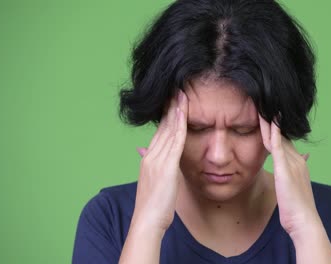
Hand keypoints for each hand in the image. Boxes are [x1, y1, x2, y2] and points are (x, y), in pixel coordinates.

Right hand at [131, 90, 187, 231]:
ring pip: (169, 130)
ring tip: (182, 93)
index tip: (173, 102)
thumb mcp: (155, 184)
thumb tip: (155, 160)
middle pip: (163, 126)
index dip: (166, 116)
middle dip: (170, 107)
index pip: (159, 132)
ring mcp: (157, 160)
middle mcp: (151, 155)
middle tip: (177, 90)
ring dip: (176, 110)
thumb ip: (157, 169)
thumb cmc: (154, 207)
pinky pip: (175, 141)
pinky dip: (180, 124)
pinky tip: (184, 112)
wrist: (147, 221)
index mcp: (149, 159)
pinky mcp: (166, 166)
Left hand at [259, 115, 319, 236]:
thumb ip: (292, 178)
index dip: (277, 130)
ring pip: (278, 137)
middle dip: (273, 122)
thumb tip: (292, 172)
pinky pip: (277, 145)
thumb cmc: (298, 209)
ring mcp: (291, 163)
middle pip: (282, 136)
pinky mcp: (284, 168)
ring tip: (263, 107)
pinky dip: (274, 132)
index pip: (285, 142)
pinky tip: (269, 121)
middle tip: (264, 106)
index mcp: (298, 164)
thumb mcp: (295, 190)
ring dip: (271, 122)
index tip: (269, 118)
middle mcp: (296, 160)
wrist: (304, 221)